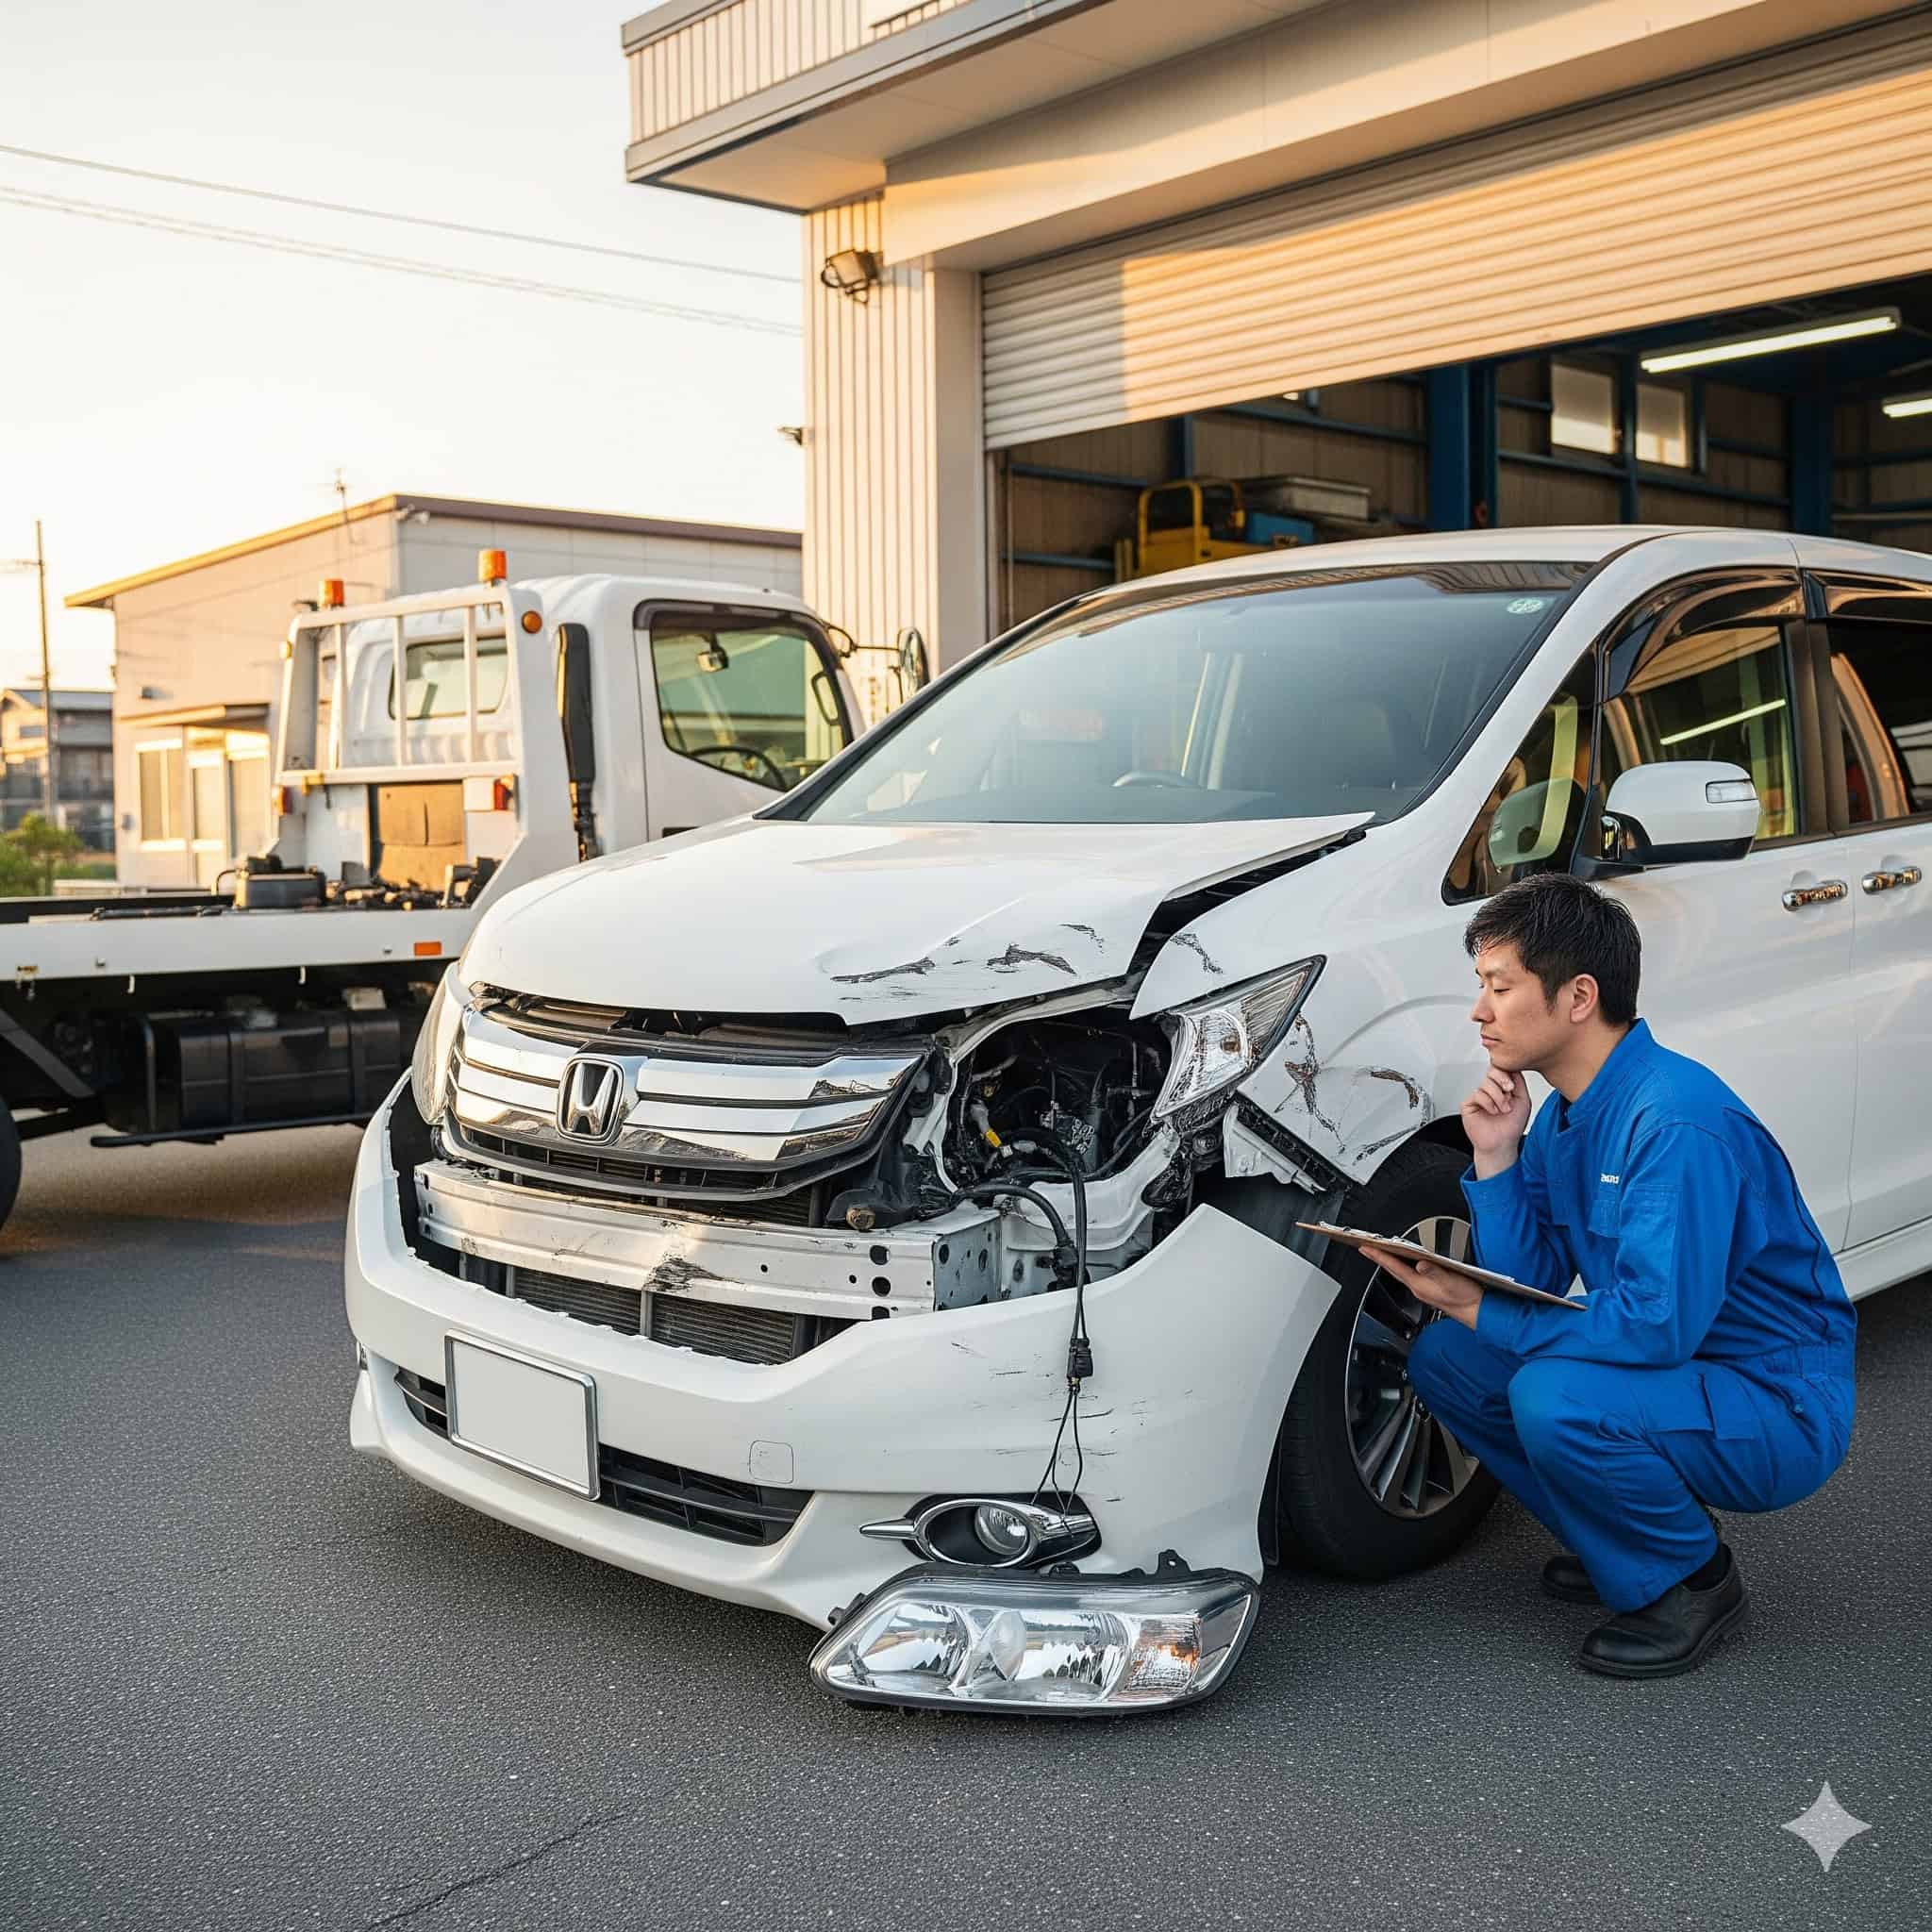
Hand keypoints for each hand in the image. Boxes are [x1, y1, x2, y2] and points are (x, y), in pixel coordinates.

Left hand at [1360, 1245, 1483, 1329]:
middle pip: (1393, 1270)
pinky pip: (1410, 1277)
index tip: (1365, 1248)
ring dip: (1390, 1263)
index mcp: (1419, 1285)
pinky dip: (1403, 1268)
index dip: (1378, 1256)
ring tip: (1381, 1253)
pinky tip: (1406, 1264)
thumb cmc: (1466, 1298)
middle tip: (1366, 1248)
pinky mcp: (1430, 1291)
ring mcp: (1423, 1290)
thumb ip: (1435, 1272)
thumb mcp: (1451, 1281)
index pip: (1393, 1267)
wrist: (1477, 1312)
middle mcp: (1418, 1288)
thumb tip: (1421, 1264)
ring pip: (1400, 1273)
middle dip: (1379, 1258)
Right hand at [1462, 1060, 1530, 1177]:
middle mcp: (1490, 1090)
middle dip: (1502, 1081)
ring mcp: (1479, 1096)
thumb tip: (1514, 1067)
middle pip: (1492, 1071)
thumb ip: (1519, 1082)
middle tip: (1509, 1092)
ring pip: (1485, 1084)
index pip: (1502, 1070)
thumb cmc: (1511, 1126)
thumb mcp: (1523, 1100)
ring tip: (1503, 1109)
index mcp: (1502, 1088)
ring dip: (1498, 1097)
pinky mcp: (1468, 1104)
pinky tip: (1493, 1112)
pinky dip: (1488, 1103)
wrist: (1501, 1144)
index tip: (1512, 1085)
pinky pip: (1477, 1095)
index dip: (1507, 1073)